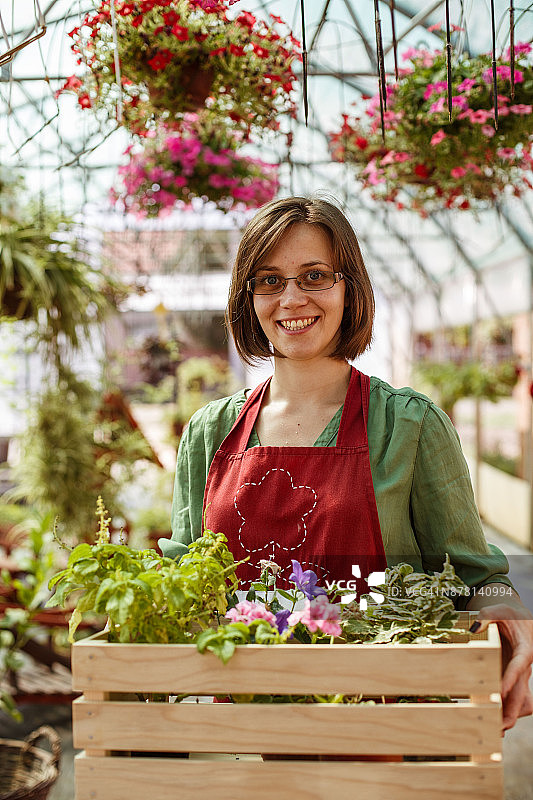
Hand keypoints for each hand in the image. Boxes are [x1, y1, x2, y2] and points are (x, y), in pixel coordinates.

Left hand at [472, 604, 532, 732]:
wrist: (518, 618)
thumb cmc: (508, 614)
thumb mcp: (498, 610)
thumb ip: (487, 617)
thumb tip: (474, 628)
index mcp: (524, 649)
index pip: (518, 666)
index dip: (511, 680)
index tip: (501, 692)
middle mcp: (524, 666)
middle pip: (521, 691)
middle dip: (512, 710)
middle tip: (500, 726)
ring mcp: (519, 674)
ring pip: (520, 699)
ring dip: (510, 714)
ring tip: (496, 730)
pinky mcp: (513, 678)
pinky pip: (514, 697)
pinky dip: (506, 709)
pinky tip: (495, 721)